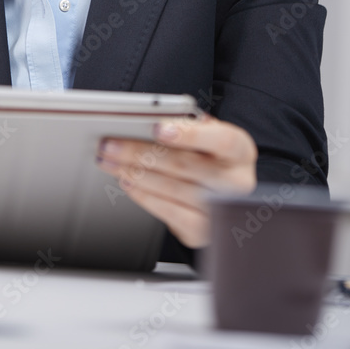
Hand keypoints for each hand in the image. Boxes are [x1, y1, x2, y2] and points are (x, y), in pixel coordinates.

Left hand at [96, 115, 256, 248]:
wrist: (225, 193)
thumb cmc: (211, 154)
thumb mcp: (208, 135)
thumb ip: (188, 125)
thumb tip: (154, 118)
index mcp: (240, 150)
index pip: (220, 140)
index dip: (189, 134)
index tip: (157, 127)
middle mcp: (237, 181)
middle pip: (185, 165)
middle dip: (141, 152)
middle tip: (110, 143)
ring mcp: (221, 210)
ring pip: (172, 189)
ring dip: (134, 172)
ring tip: (109, 160)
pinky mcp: (203, 231)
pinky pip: (169, 213)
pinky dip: (144, 196)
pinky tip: (127, 182)